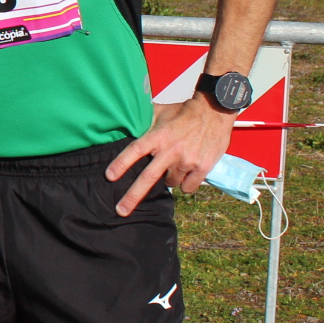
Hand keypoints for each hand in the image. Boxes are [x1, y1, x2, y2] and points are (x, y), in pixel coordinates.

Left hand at [104, 95, 236, 215]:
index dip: (121, 164)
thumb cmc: (183, 112)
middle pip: (148, 178)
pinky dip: (185, 183)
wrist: (214, 112)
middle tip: (121, 210)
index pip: (135, 150)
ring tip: (174, 163)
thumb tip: (124, 122)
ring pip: (170, 183)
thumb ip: (143, 121)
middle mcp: (171, 150)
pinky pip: (187, 187)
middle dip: (132, 197)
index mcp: (158, 136)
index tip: (109, 177)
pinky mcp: (203, 168)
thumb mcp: (160, 112)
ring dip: (168, 178)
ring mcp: (187, 160)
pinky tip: (187, 171)